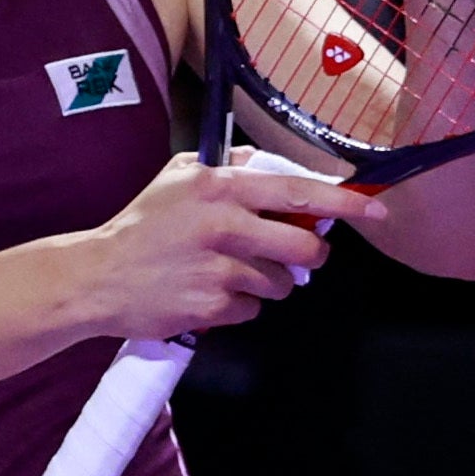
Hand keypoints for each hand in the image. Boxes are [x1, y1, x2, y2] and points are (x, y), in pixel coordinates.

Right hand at [85, 149, 386, 340]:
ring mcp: (219, 269)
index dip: (346, 202)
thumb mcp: (179, 177)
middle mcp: (224, 225)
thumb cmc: (142, 224)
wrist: (98, 276)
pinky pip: (252, 309)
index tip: (377, 209)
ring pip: (281, 284)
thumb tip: (273, 165)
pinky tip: (210, 293)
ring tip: (230, 273)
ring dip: (268, 283)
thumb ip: (229, 167)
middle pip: (304, 247)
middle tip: (299, 257)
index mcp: (222, 187)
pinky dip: (240, 305)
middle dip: (311, 256)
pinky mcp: (211, 307)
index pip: (300, 192)